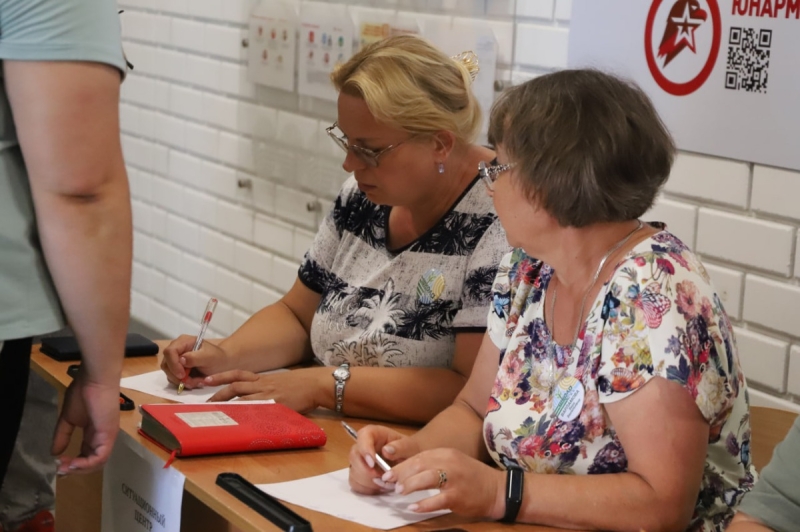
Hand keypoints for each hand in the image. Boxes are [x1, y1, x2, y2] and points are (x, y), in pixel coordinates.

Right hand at [51, 375, 119, 474]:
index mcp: (95, 433)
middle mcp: (103, 438)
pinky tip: (73, 463)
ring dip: (80, 469)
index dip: (73, 463)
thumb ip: (63, 435)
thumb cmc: (83, 393)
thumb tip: (54, 453)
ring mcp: (108, 437)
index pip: (87, 455)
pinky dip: (86, 464)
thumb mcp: (68, 418)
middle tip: (59, 469)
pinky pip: (100, 457)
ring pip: (98, 463)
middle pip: (93, 462)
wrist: (95, 380)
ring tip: (64, 468)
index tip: (57, 465)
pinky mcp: (109, 435)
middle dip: (75, 469)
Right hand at [160, 335, 229, 389]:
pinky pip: (174, 379)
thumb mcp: (209, 357)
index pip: (170, 352)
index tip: (182, 375)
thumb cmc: (217, 358)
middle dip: (178, 376)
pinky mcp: (177, 369)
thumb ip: (195, 357)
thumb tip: (181, 359)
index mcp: (183, 342)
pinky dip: (183, 383)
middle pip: (166, 364)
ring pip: (169, 373)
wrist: (223, 363)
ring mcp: (175, 360)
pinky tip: (195, 382)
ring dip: (182, 381)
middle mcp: (177, 349)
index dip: (173, 364)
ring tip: (197, 382)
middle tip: (192, 382)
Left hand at [204, 367, 327, 412]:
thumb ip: (266, 387)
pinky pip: (259, 410)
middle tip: (206, 402)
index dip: (221, 377)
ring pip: (243, 399)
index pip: (237, 375)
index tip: (207, 380)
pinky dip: (248, 415)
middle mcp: (262, 385)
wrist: (315, 384)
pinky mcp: (277, 406)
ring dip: (229, 406)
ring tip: (217, 413)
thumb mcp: (280, 381)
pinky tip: (239, 421)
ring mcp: (269, 396)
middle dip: (219, 394)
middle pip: (236, 387)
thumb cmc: (300, 383)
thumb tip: (253, 395)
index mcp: (263, 379)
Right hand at [348, 425, 419, 494]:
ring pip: (354, 473)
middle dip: (367, 472)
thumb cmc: (410, 451)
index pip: (362, 436)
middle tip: (384, 479)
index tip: (373, 463)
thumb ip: (401, 447)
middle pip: (354, 457)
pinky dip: (367, 489)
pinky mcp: (359, 475)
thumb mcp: (410, 447)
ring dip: (369, 483)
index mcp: (374, 433)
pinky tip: (380, 488)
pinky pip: (356, 484)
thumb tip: (386, 450)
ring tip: (387, 484)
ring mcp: (359, 461)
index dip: (365, 450)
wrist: (411, 461)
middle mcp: (363, 446)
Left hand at [380, 448, 505, 518]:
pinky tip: (413, 508)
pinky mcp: (458, 495)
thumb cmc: (472, 477)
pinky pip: (437, 499)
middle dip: (400, 473)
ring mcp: (455, 478)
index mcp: (446, 453)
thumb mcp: (452, 463)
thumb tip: (407, 472)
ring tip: (398, 491)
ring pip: (427, 478)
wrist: (496, 489)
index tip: (387, 472)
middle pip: (419, 464)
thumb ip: (433, 464)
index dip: (401, 464)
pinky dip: (423, 504)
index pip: (419, 456)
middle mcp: (450, 462)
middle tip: (387, 481)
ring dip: (409, 485)